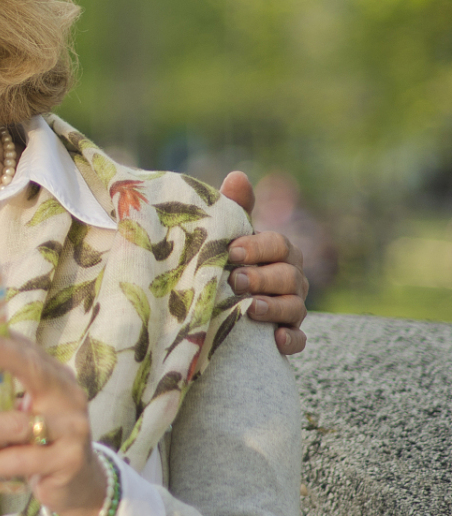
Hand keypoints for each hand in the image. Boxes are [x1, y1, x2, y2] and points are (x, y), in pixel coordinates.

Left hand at [0, 324, 108, 515]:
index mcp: (56, 378)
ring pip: (17, 425)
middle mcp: (68, 397)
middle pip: (33, 370)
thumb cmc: (43, 439)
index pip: (27, 351)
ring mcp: (72, 430)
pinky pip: (20, 460)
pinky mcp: (68, 462)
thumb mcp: (29, 410)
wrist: (81, 484)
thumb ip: (4, 390)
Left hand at [220, 171, 310, 354]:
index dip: (258, 247)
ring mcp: (292, 308)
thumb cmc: (225, 261)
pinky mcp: (287, 335)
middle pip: (289, 276)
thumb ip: (234, 209)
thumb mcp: (226, 236)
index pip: (279, 245)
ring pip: (295, 307)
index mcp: (279, 252)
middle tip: (236, 280)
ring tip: (251, 308)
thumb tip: (238, 175)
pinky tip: (275, 340)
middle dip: (263, 277)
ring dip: (275, 307)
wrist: (216, 303)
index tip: (232, 251)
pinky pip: (298, 340)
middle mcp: (291, 278)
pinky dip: (290, 340)